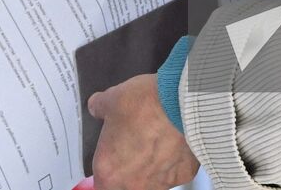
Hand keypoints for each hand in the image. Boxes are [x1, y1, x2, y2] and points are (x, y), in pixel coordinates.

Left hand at [87, 74, 198, 189]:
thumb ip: (99, 108)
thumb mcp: (110, 98)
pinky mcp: (183, 176)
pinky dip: (173, 159)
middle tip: (133, 145)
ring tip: (156, 140)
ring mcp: (160, 183)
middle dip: (128, 169)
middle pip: (125, 185)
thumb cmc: (146, 105)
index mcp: (108, 170)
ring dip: (151, 166)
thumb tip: (97, 106)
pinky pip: (174, 172)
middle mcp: (133, 183)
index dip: (106, 168)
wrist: (182, 103)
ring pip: (151, 181)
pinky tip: (174, 140)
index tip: (110, 157)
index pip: (100, 183)